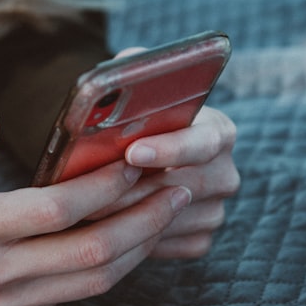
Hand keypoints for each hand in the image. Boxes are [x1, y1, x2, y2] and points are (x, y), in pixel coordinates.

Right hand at [0, 111, 191, 305]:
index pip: (57, 209)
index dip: (104, 185)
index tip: (133, 160)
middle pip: (91, 252)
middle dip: (144, 219)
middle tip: (176, 188)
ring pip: (93, 283)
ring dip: (138, 247)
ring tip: (167, 211)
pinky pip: (74, 298)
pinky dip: (109, 268)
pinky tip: (128, 238)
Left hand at [99, 47, 239, 258]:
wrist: (137, 158)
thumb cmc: (135, 120)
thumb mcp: (139, 91)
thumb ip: (138, 72)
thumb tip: (128, 62)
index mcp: (218, 131)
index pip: (205, 141)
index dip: (169, 148)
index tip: (132, 152)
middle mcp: (224, 172)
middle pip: (182, 187)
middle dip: (131, 190)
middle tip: (88, 192)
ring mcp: (214, 209)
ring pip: (168, 220)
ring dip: (123, 217)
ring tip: (81, 210)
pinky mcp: (198, 239)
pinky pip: (164, 244)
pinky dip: (132, 238)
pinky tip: (100, 226)